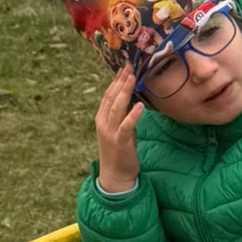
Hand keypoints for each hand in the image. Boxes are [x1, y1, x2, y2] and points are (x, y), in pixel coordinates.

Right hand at [95, 65, 144, 191]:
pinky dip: (133, 114)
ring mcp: (110, 132)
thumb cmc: (120, 150)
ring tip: (133, 78)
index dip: (116, 80)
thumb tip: (133, 96)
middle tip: (130, 66)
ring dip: (125, 91)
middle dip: (121, 81)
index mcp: (101, 118)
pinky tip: (140, 105)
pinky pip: (126, 125)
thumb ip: (124, 113)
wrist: (115, 175)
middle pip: (111, 97)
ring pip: (117, 108)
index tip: (125, 67)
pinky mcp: (120, 141)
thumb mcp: (121, 127)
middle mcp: (103, 122)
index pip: (108, 94)